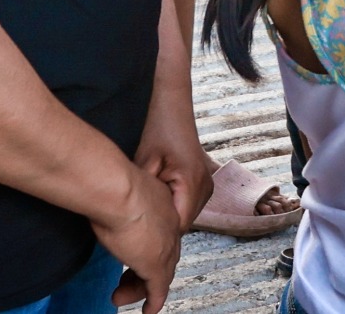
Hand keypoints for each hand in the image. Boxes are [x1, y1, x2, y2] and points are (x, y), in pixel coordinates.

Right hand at [91, 166, 180, 313]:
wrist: (116, 189)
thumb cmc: (109, 182)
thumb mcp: (115, 190)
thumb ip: (114, 198)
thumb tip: (98, 196)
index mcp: (161, 202)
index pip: (159, 230)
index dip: (145, 243)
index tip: (132, 250)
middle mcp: (169, 224)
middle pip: (162, 253)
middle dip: (142, 268)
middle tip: (125, 279)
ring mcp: (164, 245)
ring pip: (159, 273)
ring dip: (138, 287)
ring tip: (120, 296)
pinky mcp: (155, 265)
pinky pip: (158, 289)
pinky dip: (154, 300)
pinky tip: (148, 310)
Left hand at [133, 115, 211, 231]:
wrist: (174, 112)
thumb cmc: (158, 134)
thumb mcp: (145, 165)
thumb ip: (145, 196)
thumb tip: (135, 220)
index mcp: (192, 184)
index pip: (180, 226)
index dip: (161, 231)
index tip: (141, 230)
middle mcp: (206, 187)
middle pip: (185, 222)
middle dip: (165, 224)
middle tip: (142, 216)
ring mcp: (209, 185)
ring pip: (188, 215)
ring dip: (171, 214)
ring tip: (152, 204)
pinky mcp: (206, 183)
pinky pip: (191, 205)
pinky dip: (177, 205)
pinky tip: (162, 196)